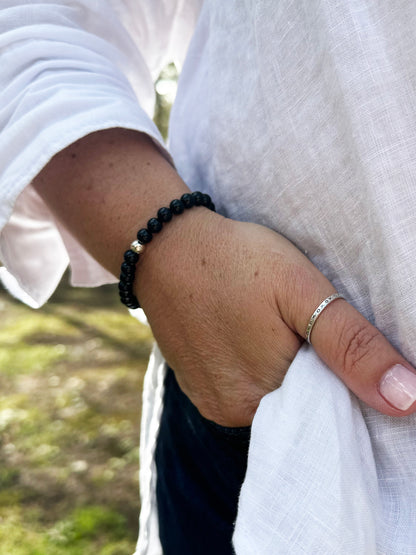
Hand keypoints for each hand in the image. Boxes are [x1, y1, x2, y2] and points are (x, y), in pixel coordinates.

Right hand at [137, 209, 415, 425]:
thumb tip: (408, 400)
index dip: (338, 371)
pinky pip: (242, 387)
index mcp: (262, 397)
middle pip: (296, 402)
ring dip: (279, 365)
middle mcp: (232, 413)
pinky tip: (246, 331)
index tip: (328, 334)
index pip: (326, 406)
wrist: (164, 246)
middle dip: (307, 368)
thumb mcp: (301, 291)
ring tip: (267, 322)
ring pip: (269, 394)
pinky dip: (253, 365)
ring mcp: (210, 402)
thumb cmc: (235, 261)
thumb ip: (353, 346)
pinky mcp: (197, 386)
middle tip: (294, 320)